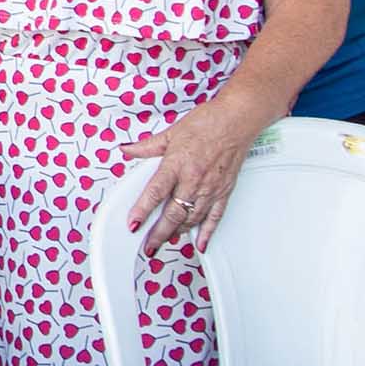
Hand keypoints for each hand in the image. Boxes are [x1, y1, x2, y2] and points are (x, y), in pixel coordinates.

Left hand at [123, 95, 262, 249]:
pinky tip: (200, 243)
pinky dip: (206, 232)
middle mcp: (193, 179)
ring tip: (166, 243)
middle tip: (148, 246)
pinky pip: (215, 217)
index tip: (133, 224)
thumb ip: (147, 146)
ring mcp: (210, 187)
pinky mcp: (224, 191)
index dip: (142, 211)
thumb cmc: (208, 123)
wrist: (237, 119)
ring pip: (192, 218)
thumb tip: (127, 149)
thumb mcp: (171, 132)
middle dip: (159, 233)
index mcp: (177, 163)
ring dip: (178, 233)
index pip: (155, 192)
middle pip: (173, 213)